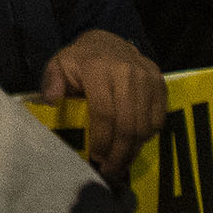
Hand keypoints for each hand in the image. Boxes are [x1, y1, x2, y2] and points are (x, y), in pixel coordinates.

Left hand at [40, 29, 167, 177]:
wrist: (108, 41)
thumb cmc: (80, 60)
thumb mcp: (59, 65)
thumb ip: (52, 81)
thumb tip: (53, 100)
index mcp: (98, 68)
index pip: (104, 113)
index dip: (102, 140)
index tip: (96, 158)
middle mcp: (127, 72)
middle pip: (128, 124)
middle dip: (119, 153)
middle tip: (110, 170)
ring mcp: (147, 77)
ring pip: (145, 125)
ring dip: (134, 149)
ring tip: (121, 163)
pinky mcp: (160, 82)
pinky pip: (158, 118)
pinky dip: (147, 135)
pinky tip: (134, 144)